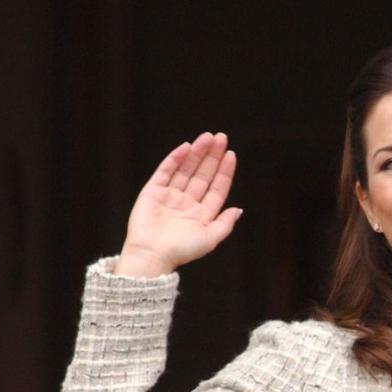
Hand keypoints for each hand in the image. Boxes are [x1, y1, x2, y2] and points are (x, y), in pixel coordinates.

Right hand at [116, 131, 242, 277]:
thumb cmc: (182, 250)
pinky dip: (175, 159)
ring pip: (186, 169)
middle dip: (212, 156)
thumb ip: (225, 224)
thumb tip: (239, 209)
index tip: (231, 155)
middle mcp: (187, 202)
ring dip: (197, 153)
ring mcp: (170, 195)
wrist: (152, 254)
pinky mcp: (153, 191)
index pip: (217, 187)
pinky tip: (186, 147)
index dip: (224, 171)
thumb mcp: (210, 239)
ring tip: (208, 137)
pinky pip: (166, 171)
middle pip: (203, 174)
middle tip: (221, 137)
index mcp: (202, 214)